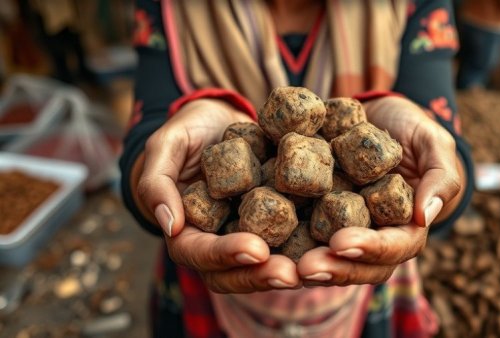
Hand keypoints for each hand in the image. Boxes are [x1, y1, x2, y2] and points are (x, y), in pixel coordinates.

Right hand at [134, 99, 298, 292]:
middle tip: (293, 274)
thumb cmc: (189, 132)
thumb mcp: (166, 146)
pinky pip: (291, 239)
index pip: (199, 253)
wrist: (223, 120)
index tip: (255, 250)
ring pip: (266, 264)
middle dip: (264, 275)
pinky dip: (309, 246)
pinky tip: (333, 243)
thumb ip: (157, 182)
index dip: (226, 255)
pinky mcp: (276, 222)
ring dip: (291, 269)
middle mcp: (220, 240)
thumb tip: (170, 225)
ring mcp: (249, 233)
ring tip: (316, 267)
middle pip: (236, 271)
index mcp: (187, 230)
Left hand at [297, 96, 463, 286]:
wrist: (372, 114)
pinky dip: (281, 240)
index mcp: (405, 226)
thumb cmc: (410, 128)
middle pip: (357, 265)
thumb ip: (440, 176)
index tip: (343, 243)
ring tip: (279, 265)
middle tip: (304, 267)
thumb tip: (424, 216)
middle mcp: (371, 235)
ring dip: (304, 265)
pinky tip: (259, 241)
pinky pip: (299, 232)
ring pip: (326, 258)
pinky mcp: (314, 215)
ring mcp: (341, 228)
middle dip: (332, 268)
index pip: (394, 248)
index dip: (370, 249)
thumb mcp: (432, 143)